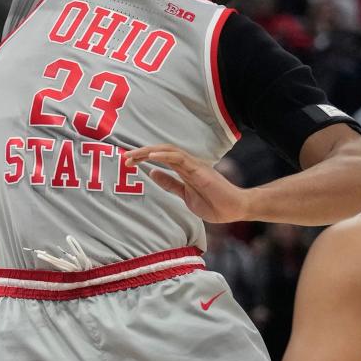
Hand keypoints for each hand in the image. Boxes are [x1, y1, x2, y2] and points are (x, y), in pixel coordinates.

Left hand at [128, 145, 249, 223]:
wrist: (235, 209)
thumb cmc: (214, 203)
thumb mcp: (185, 196)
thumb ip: (171, 184)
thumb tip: (153, 174)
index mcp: (184, 169)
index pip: (161, 158)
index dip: (144, 157)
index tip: (128, 162)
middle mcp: (188, 164)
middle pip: (161, 151)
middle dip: (142, 153)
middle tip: (125, 157)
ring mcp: (194, 165)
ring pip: (168, 151)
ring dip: (149, 152)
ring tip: (133, 155)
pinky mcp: (199, 170)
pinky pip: (180, 159)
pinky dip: (164, 156)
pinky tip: (151, 157)